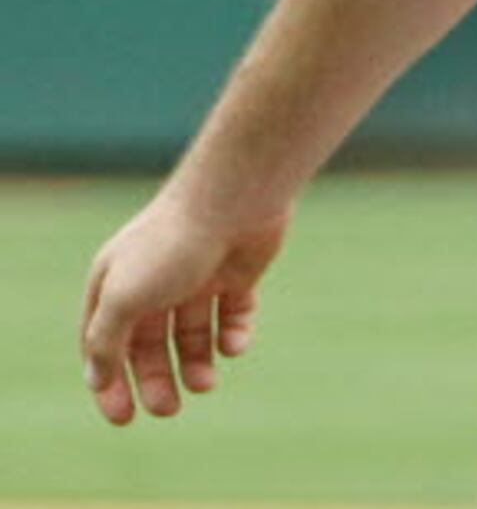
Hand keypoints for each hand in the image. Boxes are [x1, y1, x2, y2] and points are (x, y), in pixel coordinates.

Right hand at [80, 193, 290, 423]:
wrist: (234, 200)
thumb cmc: (171, 246)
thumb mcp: (122, 298)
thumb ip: (105, 340)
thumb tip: (97, 379)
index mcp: (115, 284)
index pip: (104, 343)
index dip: (110, 383)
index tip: (122, 418)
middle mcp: (154, 281)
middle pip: (150, 345)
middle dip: (156, 380)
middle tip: (167, 410)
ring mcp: (196, 277)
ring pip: (193, 335)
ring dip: (197, 364)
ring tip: (204, 384)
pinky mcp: (236, 274)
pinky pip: (233, 316)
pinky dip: (234, 336)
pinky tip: (233, 344)